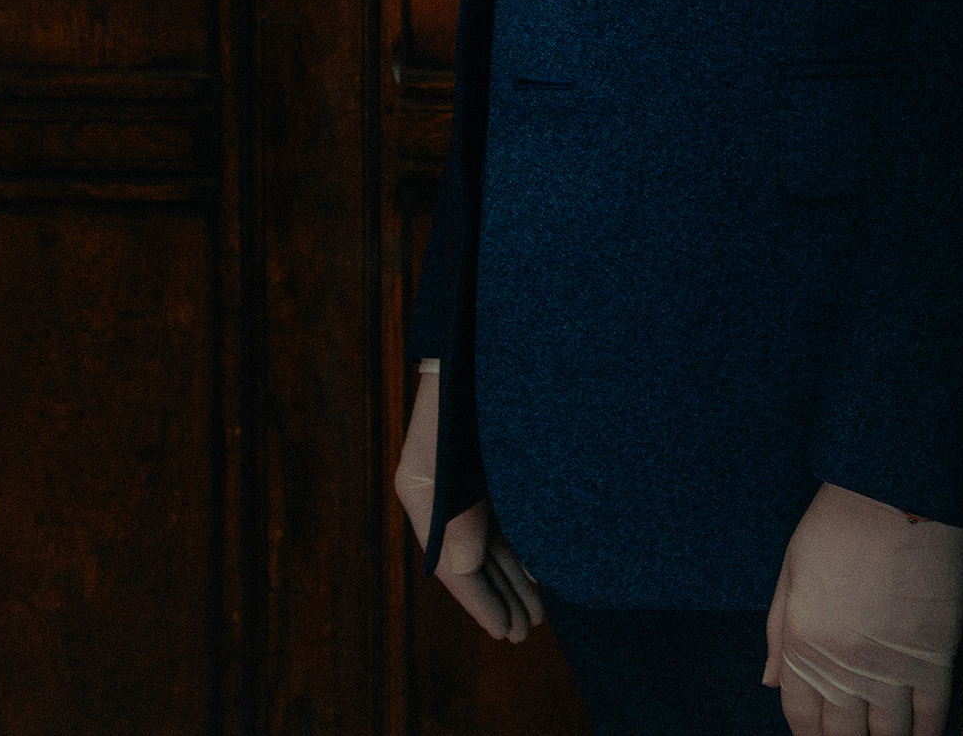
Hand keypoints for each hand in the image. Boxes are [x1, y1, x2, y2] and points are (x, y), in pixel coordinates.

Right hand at [395, 366, 546, 642]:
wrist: (478, 330)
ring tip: (537, 613)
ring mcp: (469, 478)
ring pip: (491, 542)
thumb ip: (458, 506)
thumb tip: (464, 566)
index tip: (507, 632)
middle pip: (473, 561)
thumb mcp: (452, 444)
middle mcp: (443, 491)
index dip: (481, 602)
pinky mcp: (493, 466)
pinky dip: (520, 546)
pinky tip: (539, 569)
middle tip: (527, 632)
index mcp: (424, 491)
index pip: (453, 565)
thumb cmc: (464, 381)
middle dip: (500, 598)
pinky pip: (506, 517)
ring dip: (512, 579)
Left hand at [761, 482, 962, 735]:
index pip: (802, 719)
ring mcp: (890, 667)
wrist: (895, 492)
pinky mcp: (934, 655)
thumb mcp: (791, 572)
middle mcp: (842, 668)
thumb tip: (769, 683)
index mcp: (801, 646)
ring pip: (888, 734)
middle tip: (859, 735)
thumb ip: (778, 633)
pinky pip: (932, 715)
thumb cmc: (838, 523)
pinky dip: (928, 733)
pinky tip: (924, 735)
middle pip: (844, 735)